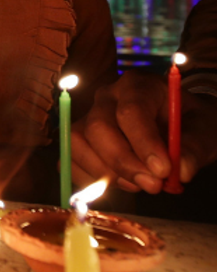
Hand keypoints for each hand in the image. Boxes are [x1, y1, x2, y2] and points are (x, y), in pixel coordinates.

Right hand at [71, 70, 216, 192]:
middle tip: (152, 185)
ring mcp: (87, 117)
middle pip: (98, 128)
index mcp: (138, 86)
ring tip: (138, 184)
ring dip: (105, 172)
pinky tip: (119, 184)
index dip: (144, 142)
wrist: (175, 124)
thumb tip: (180, 172)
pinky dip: (89, 179)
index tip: (163, 170)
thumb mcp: (204, 130)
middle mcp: (106, 97)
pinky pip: (69, 160)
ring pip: (78, 144)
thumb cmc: (188, 123)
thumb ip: (194, 148)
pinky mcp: (78, 139)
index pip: (131, 111)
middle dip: (123, 162)